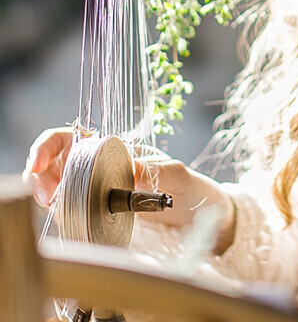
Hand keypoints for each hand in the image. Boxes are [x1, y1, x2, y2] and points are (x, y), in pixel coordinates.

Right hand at [23, 129, 236, 254]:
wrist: (199, 214)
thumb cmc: (188, 188)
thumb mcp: (175, 174)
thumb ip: (153, 170)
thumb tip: (128, 167)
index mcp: (116, 149)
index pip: (72, 137)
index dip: (48, 146)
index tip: (38, 163)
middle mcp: (100, 166)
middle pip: (54, 162)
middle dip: (40, 174)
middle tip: (47, 196)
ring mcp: (96, 190)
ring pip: (56, 187)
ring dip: (47, 194)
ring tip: (55, 207)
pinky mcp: (97, 214)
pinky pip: (68, 211)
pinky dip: (60, 214)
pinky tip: (67, 219)